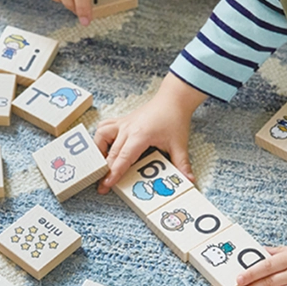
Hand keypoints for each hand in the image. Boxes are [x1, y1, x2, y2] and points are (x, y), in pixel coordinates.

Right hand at [94, 73, 206, 191]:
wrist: (173, 99)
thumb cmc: (174, 119)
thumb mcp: (179, 145)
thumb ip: (182, 164)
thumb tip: (188, 180)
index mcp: (140, 136)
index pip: (122, 158)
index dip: (113, 173)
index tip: (106, 185)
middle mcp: (127, 129)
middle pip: (110, 153)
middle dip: (104, 170)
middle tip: (101, 186)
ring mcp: (123, 123)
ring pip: (101, 136)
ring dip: (98, 151)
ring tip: (100, 165)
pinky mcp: (122, 121)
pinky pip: (104, 128)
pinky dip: (100, 138)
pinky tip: (103, 147)